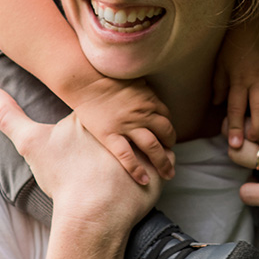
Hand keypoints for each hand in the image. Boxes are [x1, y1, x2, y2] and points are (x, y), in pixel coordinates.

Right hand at [0, 86, 161, 227]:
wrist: (91, 214)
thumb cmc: (64, 178)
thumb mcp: (31, 143)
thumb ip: (7, 115)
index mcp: (96, 113)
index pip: (104, 100)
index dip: (102, 109)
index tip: (96, 123)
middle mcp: (124, 123)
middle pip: (131, 114)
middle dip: (129, 121)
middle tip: (120, 145)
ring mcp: (145, 144)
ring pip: (152, 135)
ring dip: (148, 142)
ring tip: (138, 157)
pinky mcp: (160, 165)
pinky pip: (166, 159)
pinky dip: (160, 164)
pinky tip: (149, 173)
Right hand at [49, 75, 174, 186]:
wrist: (86, 81)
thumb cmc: (107, 77)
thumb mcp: (133, 81)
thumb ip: (144, 92)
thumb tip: (150, 99)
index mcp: (149, 100)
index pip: (166, 118)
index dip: (168, 130)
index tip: (167, 139)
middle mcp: (142, 114)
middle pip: (165, 133)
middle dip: (170, 147)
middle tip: (172, 159)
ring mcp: (127, 126)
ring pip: (152, 147)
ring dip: (163, 161)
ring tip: (168, 174)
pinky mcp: (110, 135)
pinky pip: (127, 156)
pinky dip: (137, 170)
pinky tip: (144, 180)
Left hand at [212, 13, 258, 148]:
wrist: (258, 16)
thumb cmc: (236, 41)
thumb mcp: (220, 61)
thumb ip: (219, 84)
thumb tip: (216, 104)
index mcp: (239, 79)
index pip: (236, 109)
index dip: (235, 129)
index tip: (235, 146)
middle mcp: (258, 79)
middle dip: (258, 130)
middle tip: (257, 139)